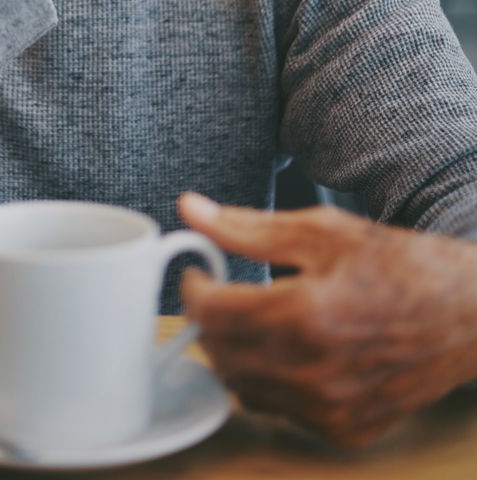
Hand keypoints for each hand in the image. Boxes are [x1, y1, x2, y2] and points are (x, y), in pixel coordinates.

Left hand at [178, 192, 476, 447]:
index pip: (212, 313)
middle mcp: (316, 372)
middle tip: (223, 293)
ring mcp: (331, 409)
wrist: (465, 314)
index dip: (193, 289)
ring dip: (235, 352)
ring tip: (256, 318)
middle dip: (210, 319)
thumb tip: (191, 210)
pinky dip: (269, 381)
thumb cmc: (398, 264)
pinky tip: (289, 349)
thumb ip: (249, 227)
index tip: (198, 273)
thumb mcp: (322, 230)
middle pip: (220, 354)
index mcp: (307, 315)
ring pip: (243, 388)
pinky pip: (279, 410)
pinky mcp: (344, 431)